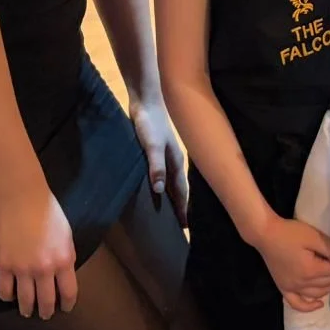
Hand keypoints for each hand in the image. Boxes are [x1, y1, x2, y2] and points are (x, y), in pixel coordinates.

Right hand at [0, 186, 76, 318]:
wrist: (23, 199)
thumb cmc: (48, 212)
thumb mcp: (66, 236)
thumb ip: (65, 257)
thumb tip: (63, 274)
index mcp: (64, 261)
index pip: (68, 293)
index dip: (66, 304)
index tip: (64, 309)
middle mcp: (44, 269)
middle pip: (46, 301)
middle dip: (46, 311)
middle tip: (44, 315)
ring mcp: (22, 269)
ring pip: (25, 300)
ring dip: (26, 309)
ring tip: (26, 311)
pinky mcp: (4, 266)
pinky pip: (4, 291)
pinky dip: (7, 297)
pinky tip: (9, 297)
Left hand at [131, 97, 188, 224]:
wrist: (145, 101)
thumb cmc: (150, 124)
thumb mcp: (152, 147)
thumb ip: (156, 167)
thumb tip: (161, 192)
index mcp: (176, 162)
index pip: (182, 192)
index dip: (183, 209)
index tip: (184, 228)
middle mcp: (174, 161)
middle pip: (179, 189)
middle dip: (180, 206)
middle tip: (178, 226)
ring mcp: (166, 156)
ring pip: (171, 182)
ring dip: (172, 197)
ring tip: (168, 213)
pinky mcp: (156, 152)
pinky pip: (162, 175)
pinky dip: (162, 186)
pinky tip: (155, 190)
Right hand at [256, 216, 329, 311]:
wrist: (266, 235)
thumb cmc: (290, 233)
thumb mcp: (314, 236)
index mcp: (311, 269)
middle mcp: (302, 283)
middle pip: (327, 283)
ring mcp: (292, 288)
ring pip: (317, 294)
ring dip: (328, 286)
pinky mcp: (283, 289)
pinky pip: (298, 305)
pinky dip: (309, 307)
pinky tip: (319, 304)